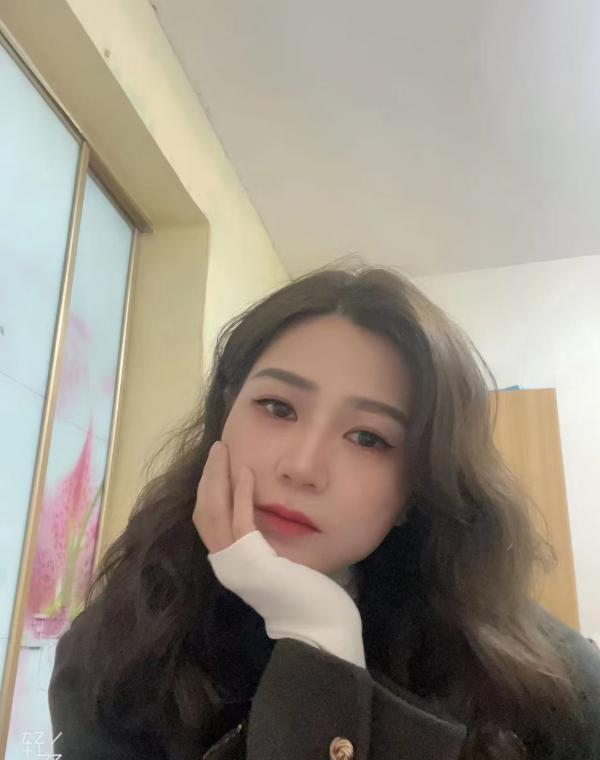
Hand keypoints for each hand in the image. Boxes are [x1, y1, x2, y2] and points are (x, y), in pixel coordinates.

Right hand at [192, 440, 365, 667]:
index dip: (208, 488)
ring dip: (218, 477)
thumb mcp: (278, 559)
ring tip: (224, 451)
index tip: (218, 463)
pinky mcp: (252, 563)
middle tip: (218, 448)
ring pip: (213, 512)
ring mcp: (235, 565)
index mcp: (230, 563)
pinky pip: (241, 521)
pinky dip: (241, 494)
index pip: (207, 518)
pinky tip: (248, 472)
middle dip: (208, 476)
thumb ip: (264, 538)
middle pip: (203, 510)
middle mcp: (225, 564)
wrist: (317, 627)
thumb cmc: (304, 594)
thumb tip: (266, 510)